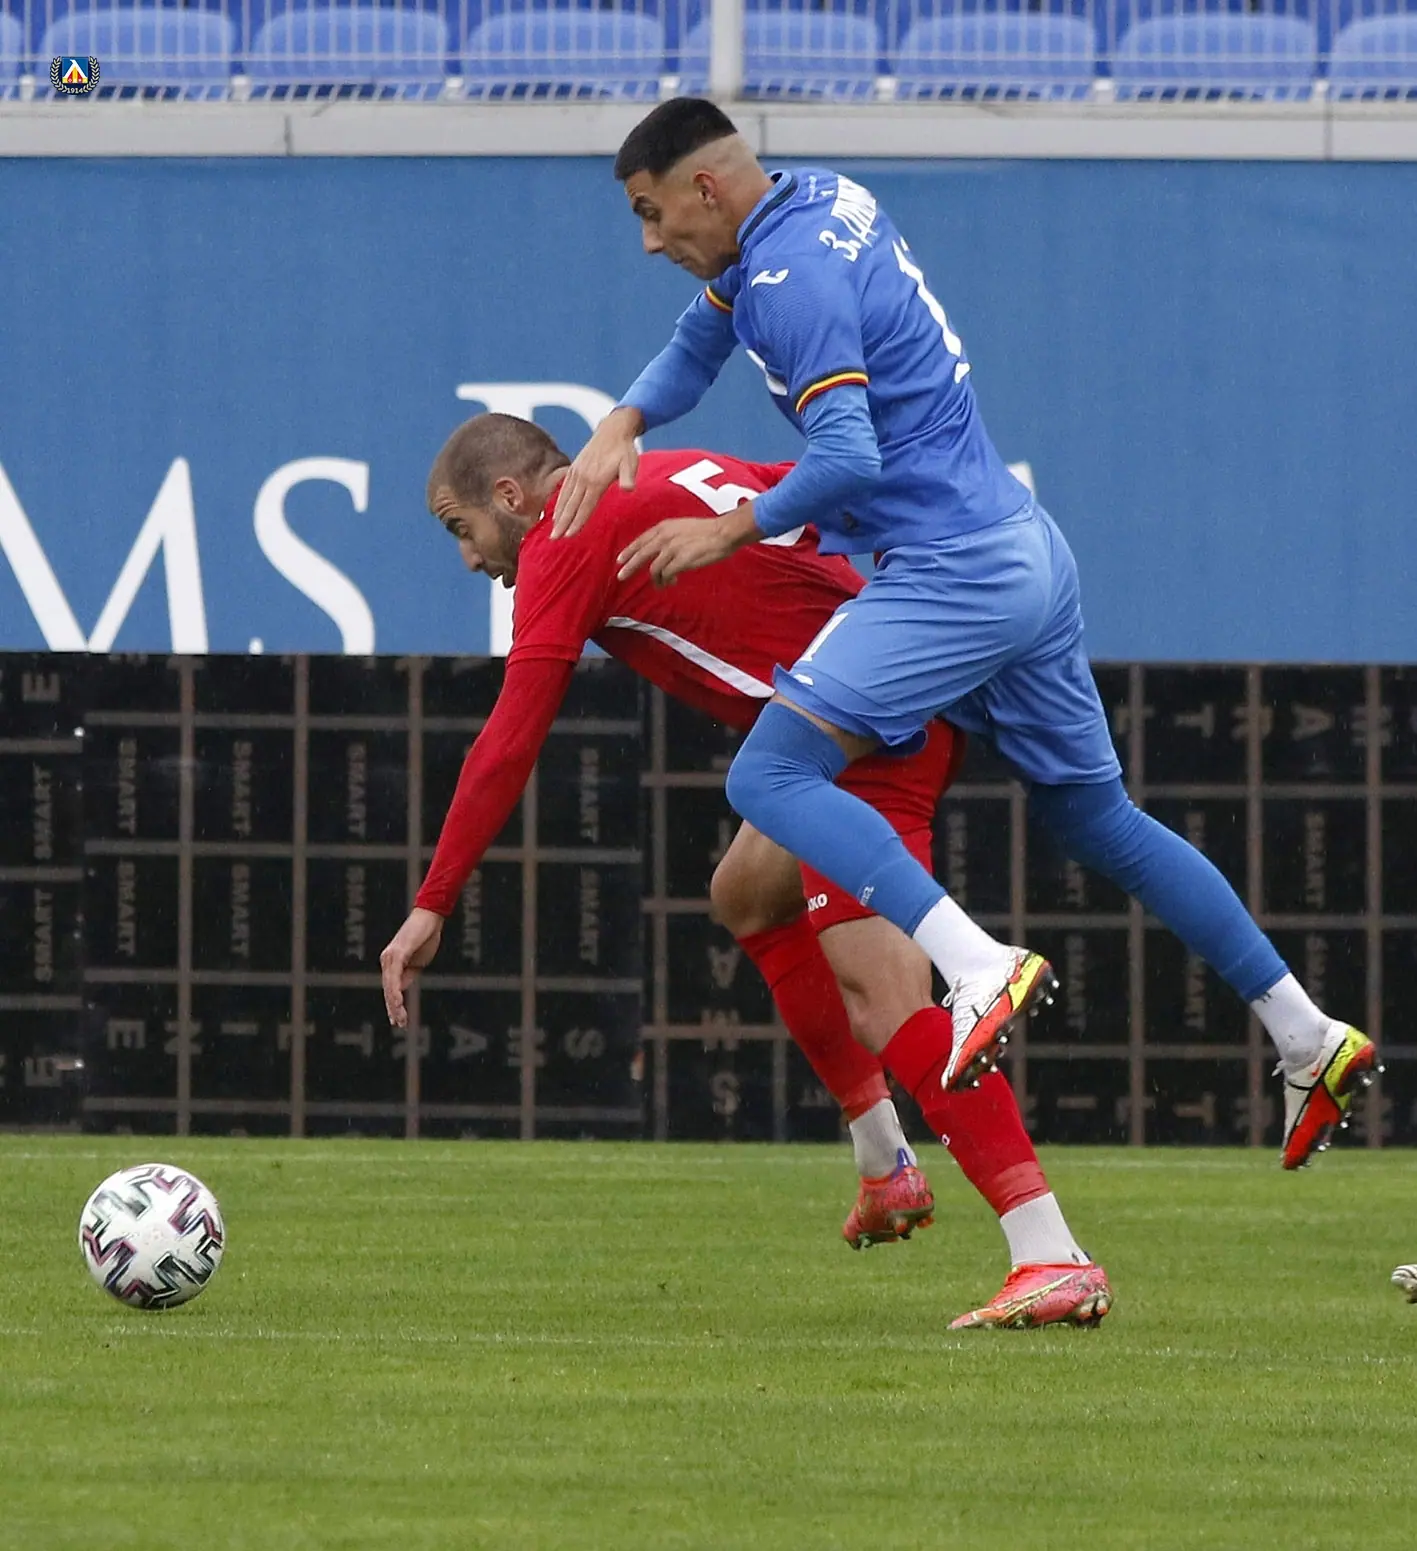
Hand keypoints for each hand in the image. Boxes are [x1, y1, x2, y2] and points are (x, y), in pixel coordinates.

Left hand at [380, 907, 444, 1027]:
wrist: (431, 918)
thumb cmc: (426, 937)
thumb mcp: (418, 962)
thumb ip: (408, 975)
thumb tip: (400, 990)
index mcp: (391, 963)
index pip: (389, 988)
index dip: (393, 1005)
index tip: (397, 1020)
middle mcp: (387, 960)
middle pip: (387, 990)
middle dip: (393, 1009)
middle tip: (399, 1024)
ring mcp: (390, 957)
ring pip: (389, 986)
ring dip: (394, 1004)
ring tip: (399, 1018)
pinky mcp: (397, 953)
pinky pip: (394, 976)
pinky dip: (395, 990)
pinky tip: (398, 1002)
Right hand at [551, 407, 643, 539]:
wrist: (612, 430)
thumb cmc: (624, 450)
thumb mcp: (631, 463)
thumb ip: (628, 477)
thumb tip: (629, 489)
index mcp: (596, 480)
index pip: (585, 506)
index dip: (577, 521)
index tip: (570, 535)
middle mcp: (583, 478)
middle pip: (571, 505)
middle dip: (562, 523)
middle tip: (555, 539)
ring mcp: (576, 473)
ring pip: (565, 498)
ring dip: (558, 516)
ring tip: (553, 531)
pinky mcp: (574, 469)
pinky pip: (564, 489)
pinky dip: (558, 503)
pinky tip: (555, 513)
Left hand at [617, 505, 760, 585]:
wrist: (724, 532)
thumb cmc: (708, 531)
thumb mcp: (683, 527)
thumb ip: (670, 536)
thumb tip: (662, 551)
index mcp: (665, 527)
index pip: (641, 540)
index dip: (629, 550)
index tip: (620, 560)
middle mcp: (665, 537)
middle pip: (641, 554)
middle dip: (629, 567)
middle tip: (621, 576)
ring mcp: (672, 549)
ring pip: (654, 568)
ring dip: (656, 579)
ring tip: (662, 585)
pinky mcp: (681, 560)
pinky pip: (666, 574)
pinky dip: (666, 581)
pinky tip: (672, 582)